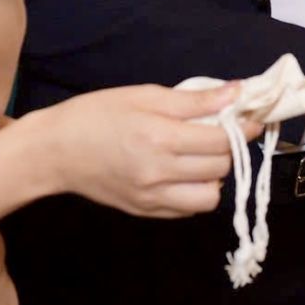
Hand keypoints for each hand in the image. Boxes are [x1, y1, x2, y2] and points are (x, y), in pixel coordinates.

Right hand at [33, 83, 259, 217]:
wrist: (53, 151)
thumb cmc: (96, 114)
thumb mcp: (144, 96)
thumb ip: (194, 100)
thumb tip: (237, 92)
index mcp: (160, 138)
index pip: (222, 141)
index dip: (244, 128)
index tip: (250, 117)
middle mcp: (159, 173)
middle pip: (220, 168)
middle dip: (229, 148)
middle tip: (222, 132)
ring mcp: (152, 198)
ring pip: (209, 198)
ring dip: (214, 177)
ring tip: (201, 157)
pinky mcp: (144, 212)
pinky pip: (187, 210)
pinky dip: (194, 193)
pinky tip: (183, 173)